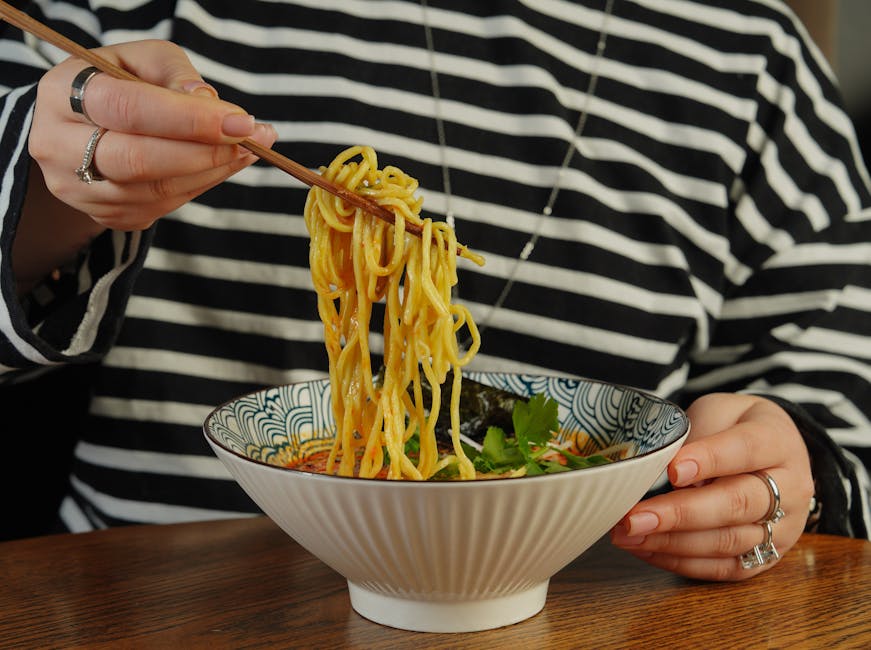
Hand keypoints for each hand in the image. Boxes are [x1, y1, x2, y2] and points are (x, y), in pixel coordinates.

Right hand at [29, 39, 277, 230]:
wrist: (78, 126)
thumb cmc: (116, 84)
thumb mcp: (140, 59)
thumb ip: (174, 73)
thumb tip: (207, 103)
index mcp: (62, 95)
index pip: (129, 110)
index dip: (189, 119)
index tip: (241, 121)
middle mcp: (58, 147)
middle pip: (139, 160)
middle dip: (205, 152)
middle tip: (253, 139)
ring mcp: (79, 189)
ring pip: (157, 190)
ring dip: (213, 170)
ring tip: (250, 148)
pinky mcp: (105, 215)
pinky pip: (163, 206)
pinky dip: (202, 185)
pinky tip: (224, 164)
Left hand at [609, 393, 814, 580]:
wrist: (772, 451)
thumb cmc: (734, 426)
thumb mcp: (718, 410)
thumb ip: (697, 433)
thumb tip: (658, 466)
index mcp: (777, 442)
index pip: (746, 450)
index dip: (709, 460)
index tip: (672, 470)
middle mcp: (789, 488)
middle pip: (736, 504)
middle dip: (680, 514)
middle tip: (635, 517)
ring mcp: (782, 528)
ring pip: (727, 542)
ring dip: (672, 542)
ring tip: (628, 534)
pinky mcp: (766, 557)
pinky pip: (723, 567)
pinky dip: (680, 562)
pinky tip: (645, 549)